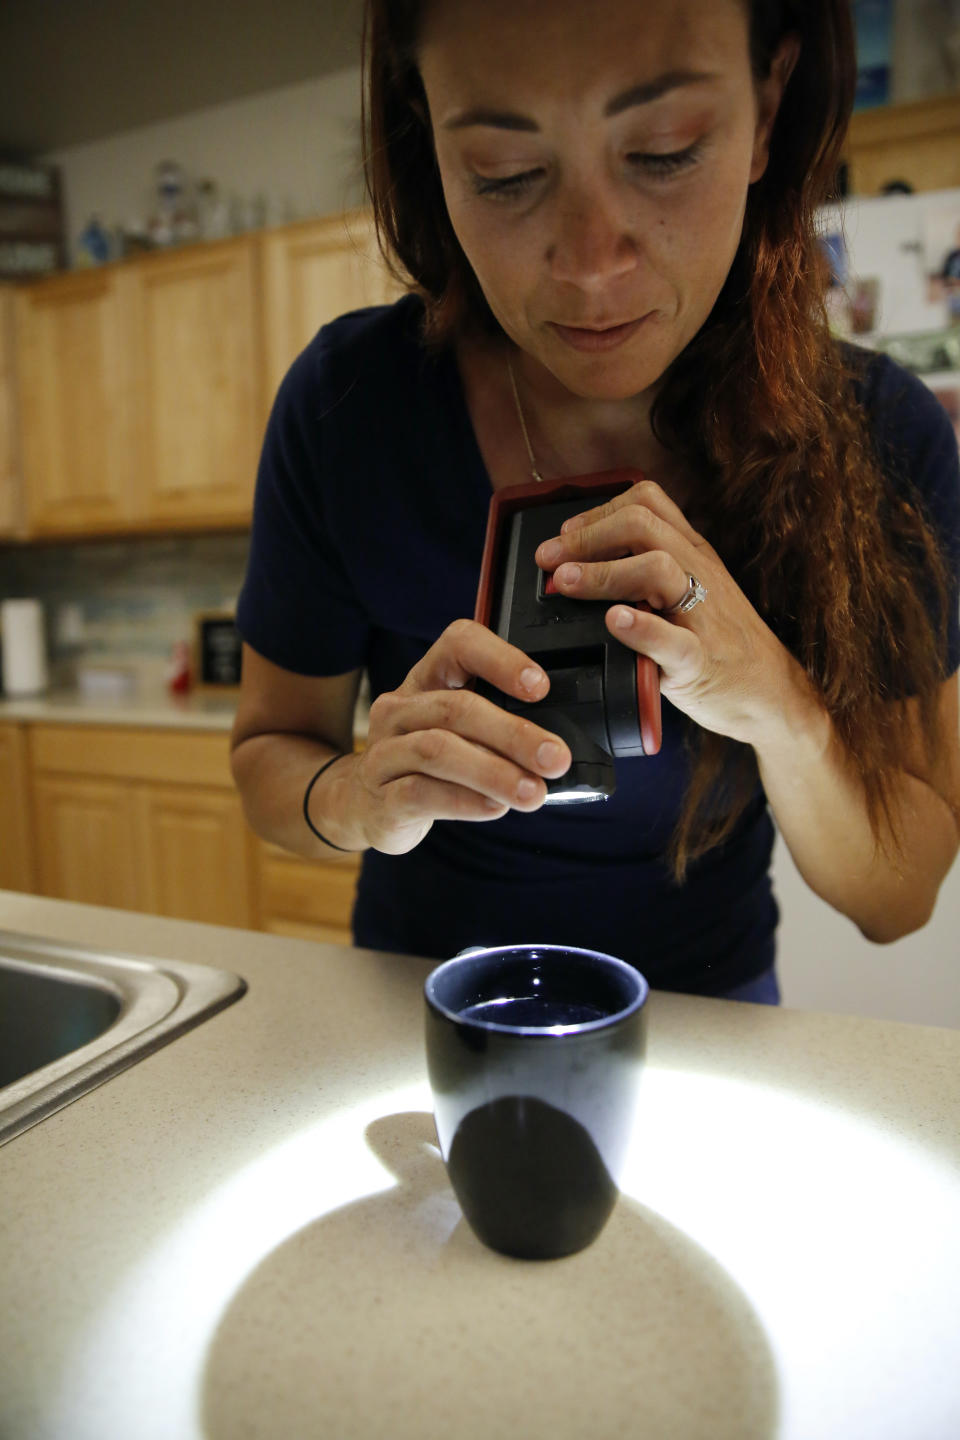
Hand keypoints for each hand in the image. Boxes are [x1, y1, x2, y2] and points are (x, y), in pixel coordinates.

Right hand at [349, 620, 571, 853]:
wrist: (363, 804)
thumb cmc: (425, 763)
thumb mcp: (457, 731)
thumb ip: (497, 727)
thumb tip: (556, 746)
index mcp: (427, 679)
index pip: (459, 644)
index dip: (501, 659)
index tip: (541, 688)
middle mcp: (400, 709)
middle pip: (456, 708)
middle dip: (513, 733)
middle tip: (555, 758)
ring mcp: (385, 752)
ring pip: (437, 751)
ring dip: (493, 772)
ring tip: (533, 792)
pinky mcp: (382, 797)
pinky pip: (422, 793)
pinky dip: (465, 801)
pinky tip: (495, 808)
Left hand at [534, 479, 799, 745]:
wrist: (771, 694)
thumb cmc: (720, 645)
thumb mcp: (690, 593)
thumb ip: (646, 573)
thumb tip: (578, 565)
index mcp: (692, 554)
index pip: (646, 504)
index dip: (597, 513)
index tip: (563, 537)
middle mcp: (699, 574)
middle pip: (643, 527)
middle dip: (586, 538)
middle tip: (549, 561)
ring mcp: (702, 616)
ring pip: (657, 568)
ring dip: (602, 572)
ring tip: (565, 583)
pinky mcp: (702, 661)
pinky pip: (674, 639)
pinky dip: (641, 628)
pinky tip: (615, 621)